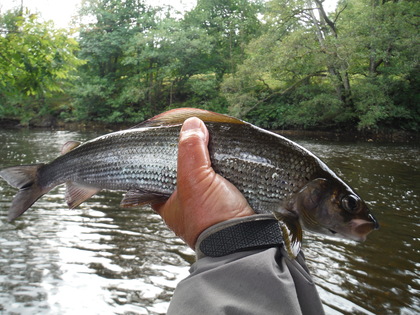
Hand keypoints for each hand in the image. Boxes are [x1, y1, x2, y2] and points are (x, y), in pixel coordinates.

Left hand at [152, 117, 253, 247]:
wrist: (246, 241)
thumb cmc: (212, 219)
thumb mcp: (194, 181)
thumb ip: (190, 151)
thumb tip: (192, 124)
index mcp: (169, 203)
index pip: (158, 174)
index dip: (163, 156)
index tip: (170, 139)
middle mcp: (187, 204)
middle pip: (185, 170)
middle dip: (193, 155)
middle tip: (198, 136)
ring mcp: (209, 203)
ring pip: (207, 174)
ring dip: (213, 160)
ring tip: (215, 140)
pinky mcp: (229, 201)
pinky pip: (225, 179)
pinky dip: (228, 168)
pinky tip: (231, 156)